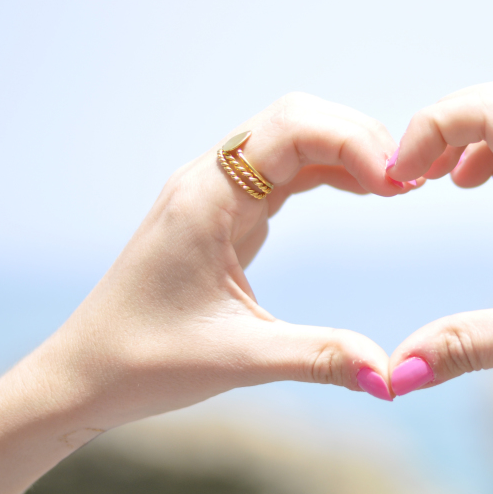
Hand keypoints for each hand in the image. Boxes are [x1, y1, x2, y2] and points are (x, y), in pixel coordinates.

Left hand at [0, 93, 410, 493]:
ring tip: (397, 186)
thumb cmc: (144, 363)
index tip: (399, 186)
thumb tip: (390, 376)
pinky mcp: (224, 211)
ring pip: (292, 137)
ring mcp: (215, 191)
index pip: (291, 128)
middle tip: (409, 182)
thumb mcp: (239, 361)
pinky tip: (363, 192)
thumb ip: (319, 357)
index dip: (354, 142)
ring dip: (347, 151)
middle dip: (358, 138)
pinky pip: (284, 168)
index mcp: (206, 199)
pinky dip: (329, 170)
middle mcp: (209, 180)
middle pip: (296, 117)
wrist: (83, 374)